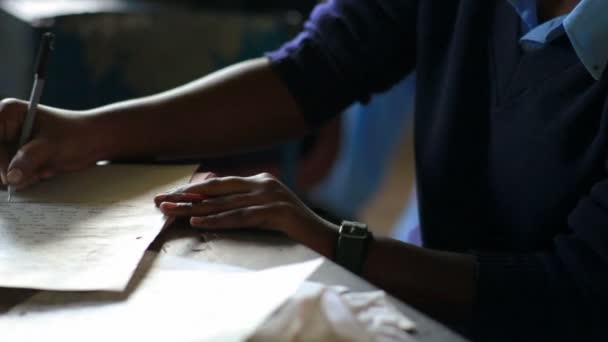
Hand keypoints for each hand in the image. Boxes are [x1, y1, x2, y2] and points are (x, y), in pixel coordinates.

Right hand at [0, 98, 101, 188]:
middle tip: (28, 176)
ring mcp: (11, 144)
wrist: (95, 142)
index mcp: (8, 113)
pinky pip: (12, 175)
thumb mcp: (52, 146)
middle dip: (9, 171)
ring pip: (2, 170)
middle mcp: (5, 128)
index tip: (8, 175)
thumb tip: (10, 177)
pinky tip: (43, 172)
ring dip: (19, 176)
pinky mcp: (19, 158)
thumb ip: (28, 160)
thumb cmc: (77, 135)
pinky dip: (26, 179)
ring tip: (42, 170)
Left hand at [154, 173, 339, 257]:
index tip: (170, 196)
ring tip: (169, 212)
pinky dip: (217, 219)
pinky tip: (197, 221)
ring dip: (193, 208)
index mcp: (260, 181)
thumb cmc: (296, 229)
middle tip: (160, 202)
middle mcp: (263, 184)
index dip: (194, 191)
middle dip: (186, 196)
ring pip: (224, 202)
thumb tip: (216, 208)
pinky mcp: (276, 211)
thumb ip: (246, 206)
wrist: (327, 238)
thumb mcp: (268, 212)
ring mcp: (270, 196)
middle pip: (216, 190)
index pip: (220, 184)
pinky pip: (240, 216)